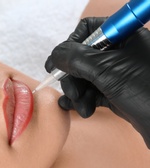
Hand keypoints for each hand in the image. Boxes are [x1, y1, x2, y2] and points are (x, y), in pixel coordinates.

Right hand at [45, 17, 149, 147]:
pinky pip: (92, 92)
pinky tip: (80, 109)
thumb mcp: (105, 71)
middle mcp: (122, 52)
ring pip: (85, 76)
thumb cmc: (146, 92)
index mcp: (125, 37)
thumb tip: (55, 54)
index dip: (70, 45)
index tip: (57, 63)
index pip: (89, 29)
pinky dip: (83, 100)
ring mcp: (120, 73)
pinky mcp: (118, 92)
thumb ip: (75, 59)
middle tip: (71, 92)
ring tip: (80, 105)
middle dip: (72, 76)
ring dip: (77, 92)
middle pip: (82, 56)